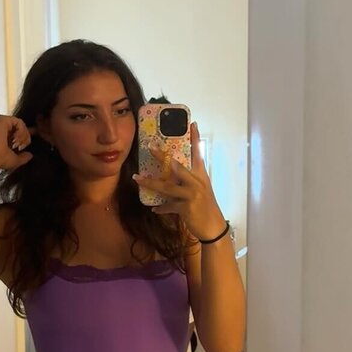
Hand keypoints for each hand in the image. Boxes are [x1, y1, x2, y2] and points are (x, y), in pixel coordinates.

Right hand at [0, 115, 35, 170]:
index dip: (26, 134)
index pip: (17, 130)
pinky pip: (19, 122)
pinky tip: (16, 139)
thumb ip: (23, 157)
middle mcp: (0, 126)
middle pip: (21, 127)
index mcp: (1, 133)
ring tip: (18, 144)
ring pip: (21, 124)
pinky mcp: (2, 119)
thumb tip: (30, 155)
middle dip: (26, 137)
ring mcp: (0, 121)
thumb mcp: (14, 159)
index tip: (29, 141)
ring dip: (24, 135)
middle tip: (21, 146)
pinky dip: (21, 131)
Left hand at [132, 122, 225, 240]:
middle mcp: (197, 183)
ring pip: (168, 187)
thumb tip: (174, 171)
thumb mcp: (201, 190)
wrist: (214, 227)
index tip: (192, 124)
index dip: (196, 138)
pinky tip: (154, 209)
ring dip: (151, 183)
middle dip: (162, 157)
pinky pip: (168, 206)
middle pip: (177, 167)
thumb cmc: (206, 207)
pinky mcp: (186, 208)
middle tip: (150, 147)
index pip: (199, 153)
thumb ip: (189, 180)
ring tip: (138, 178)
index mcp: (201, 176)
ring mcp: (192, 195)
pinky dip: (161, 208)